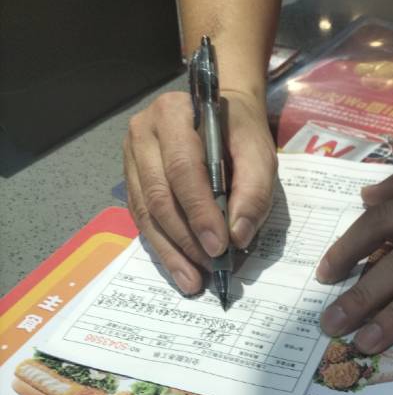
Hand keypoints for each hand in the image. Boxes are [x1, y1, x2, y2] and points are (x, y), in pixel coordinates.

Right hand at [123, 89, 275, 293]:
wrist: (220, 114)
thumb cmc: (239, 132)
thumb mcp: (258, 154)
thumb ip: (254, 191)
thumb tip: (238, 236)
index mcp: (174, 114)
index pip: (182, 168)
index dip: (199, 211)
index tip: (219, 246)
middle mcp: (143, 132)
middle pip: (159, 195)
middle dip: (185, 239)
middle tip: (209, 268)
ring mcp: (131, 157)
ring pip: (146, 213)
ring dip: (172, 251)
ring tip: (193, 280)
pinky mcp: (132, 181)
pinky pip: (143, 220)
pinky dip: (163, 247)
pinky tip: (180, 268)